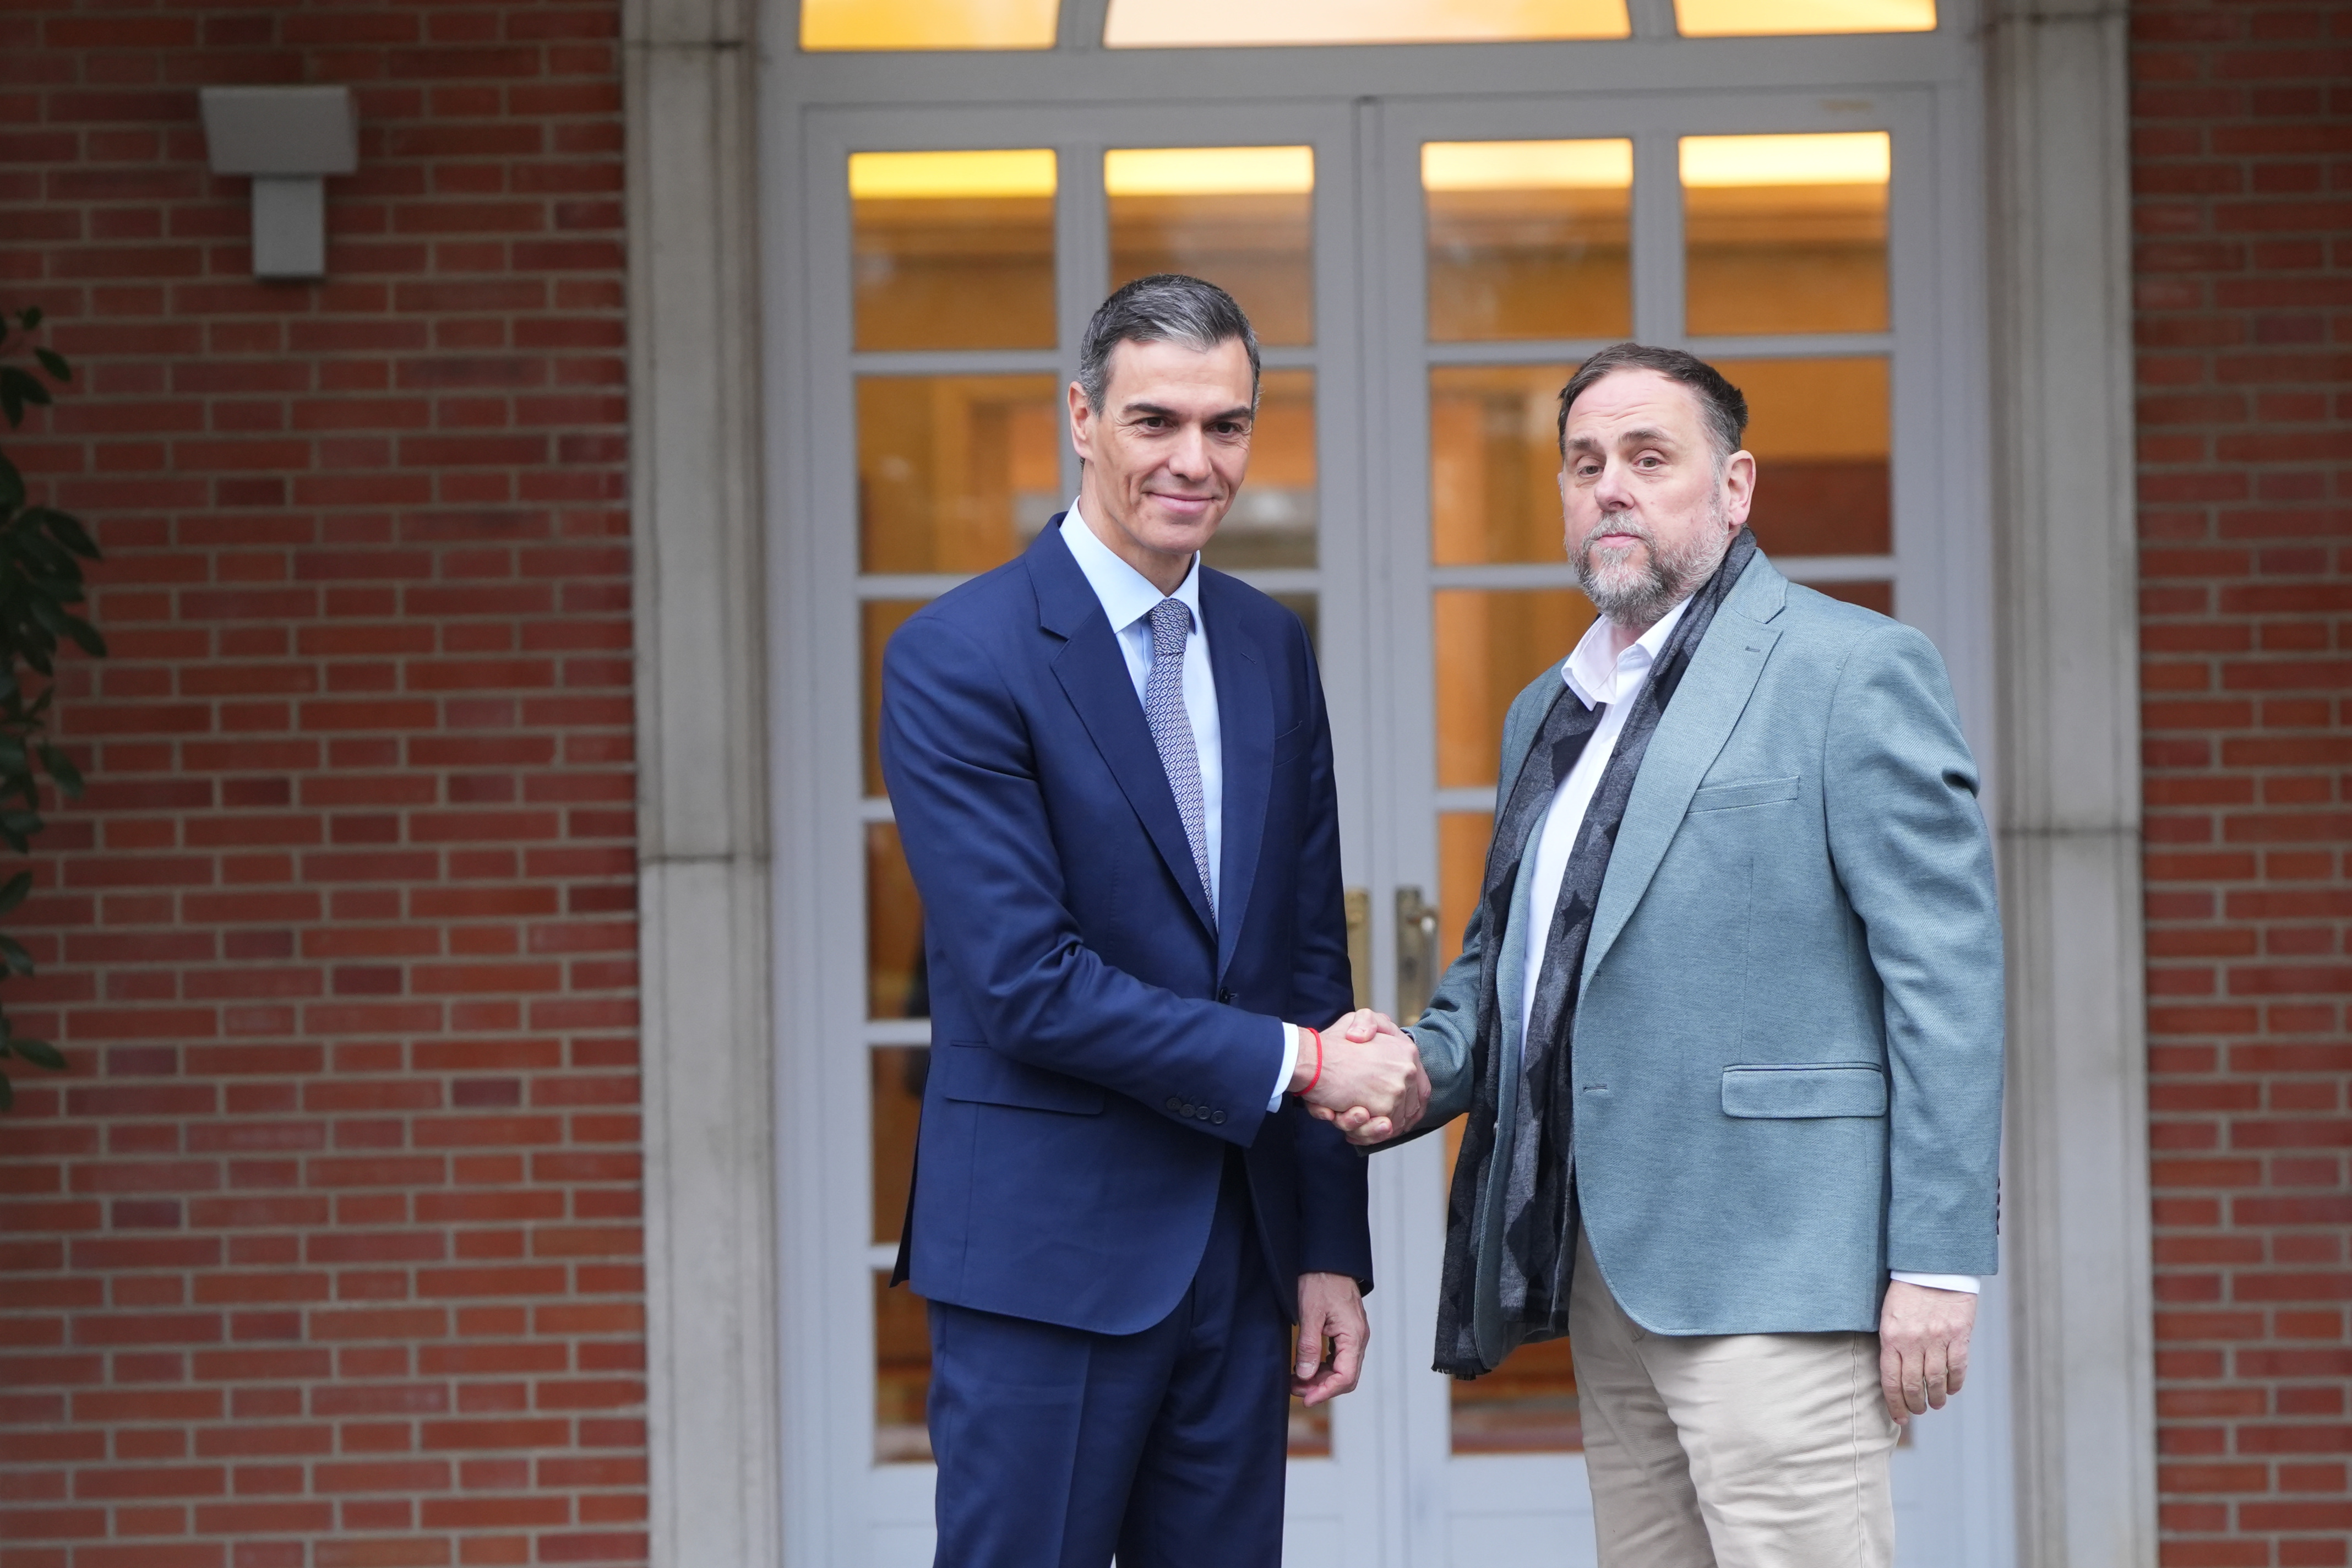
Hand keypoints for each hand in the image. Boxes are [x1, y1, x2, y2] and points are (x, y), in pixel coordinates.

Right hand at [1293, 1009, 1426, 1144]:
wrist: (1310, 1059)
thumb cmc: (1330, 1042)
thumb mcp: (1358, 1020)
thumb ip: (1374, 1025)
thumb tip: (1369, 1037)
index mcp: (1407, 1052)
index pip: (1421, 1089)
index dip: (1410, 1105)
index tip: (1395, 1114)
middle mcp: (1408, 1071)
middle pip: (1407, 1110)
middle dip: (1384, 1119)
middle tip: (1361, 1117)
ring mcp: (1397, 1091)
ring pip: (1390, 1123)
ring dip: (1368, 1127)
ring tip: (1349, 1115)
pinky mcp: (1382, 1108)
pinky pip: (1378, 1130)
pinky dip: (1362, 1132)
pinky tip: (1345, 1120)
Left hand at [1293, 1271, 1367, 1405]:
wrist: (1327, 1259)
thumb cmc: (1320, 1280)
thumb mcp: (1310, 1313)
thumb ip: (1309, 1346)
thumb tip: (1306, 1376)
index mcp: (1354, 1335)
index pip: (1345, 1377)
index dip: (1325, 1392)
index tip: (1305, 1399)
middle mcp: (1359, 1338)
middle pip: (1345, 1377)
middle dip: (1321, 1388)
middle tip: (1295, 1390)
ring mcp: (1354, 1335)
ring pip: (1341, 1368)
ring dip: (1320, 1378)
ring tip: (1296, 1380)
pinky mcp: (1346, 1331)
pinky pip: (1338, 1357)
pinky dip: (1323, 1366)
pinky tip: (1305, 1366)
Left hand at [1878, 1280, 1975, 1422]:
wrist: (1933, 1265)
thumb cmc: (1906, 1290)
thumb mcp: (1888, 1314)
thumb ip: (1891, 1342)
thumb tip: (1893, 1373)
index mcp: (1891, 1337)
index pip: (1891, 1380)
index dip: (1895, 1403)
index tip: (1899, 1418)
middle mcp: (1913, 1341)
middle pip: (1913, 1386)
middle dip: (1915, 1405)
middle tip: (1917, 1412)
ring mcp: (1937, 1339)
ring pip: (1935, 1381)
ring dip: (1935, 1398)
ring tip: (1935, 1404)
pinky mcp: (1958, 1335)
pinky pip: (1958, 1367)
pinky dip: (1955, 1383)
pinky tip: (1951, 1389)